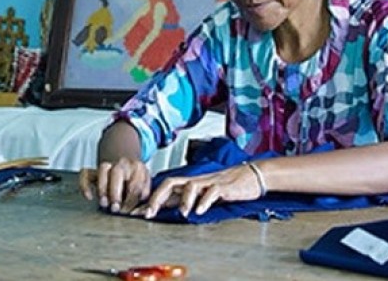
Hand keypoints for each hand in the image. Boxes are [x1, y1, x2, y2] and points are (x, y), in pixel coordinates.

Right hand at [79, 157, 151, 213]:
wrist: (125, 163)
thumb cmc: (135, 180)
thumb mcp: (146, 185)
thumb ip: (144, 196)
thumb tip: (145, 211)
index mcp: (138, 168)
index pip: (135, 184)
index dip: (131, 200)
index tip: (129, 212)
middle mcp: (122, 164)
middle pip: (117, 172)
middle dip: (116, 192)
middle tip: (115, 208)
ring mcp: (108, 165)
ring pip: (102, 170)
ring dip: (102, 188)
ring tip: (104, 203)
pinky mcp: (94, 170)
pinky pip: (85, 174)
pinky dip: (85, 185)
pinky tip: (89, 197)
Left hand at [140, 163, 263, 218]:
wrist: (251, 175)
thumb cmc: (226, 186)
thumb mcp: (201, 193)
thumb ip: (184, 199)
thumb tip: (164, 208)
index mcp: (189, 184)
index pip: (164, 188)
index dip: (149, 200)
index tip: (136, 213)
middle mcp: (196, 181)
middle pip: (171, 183)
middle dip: (157, 197)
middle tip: (148, 213)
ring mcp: (209, 182)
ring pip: (191, 185)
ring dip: (184, 200)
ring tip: (181, 213)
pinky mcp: (224, 187)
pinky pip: (212, 191)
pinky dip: (205, 201)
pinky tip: (200, 211)